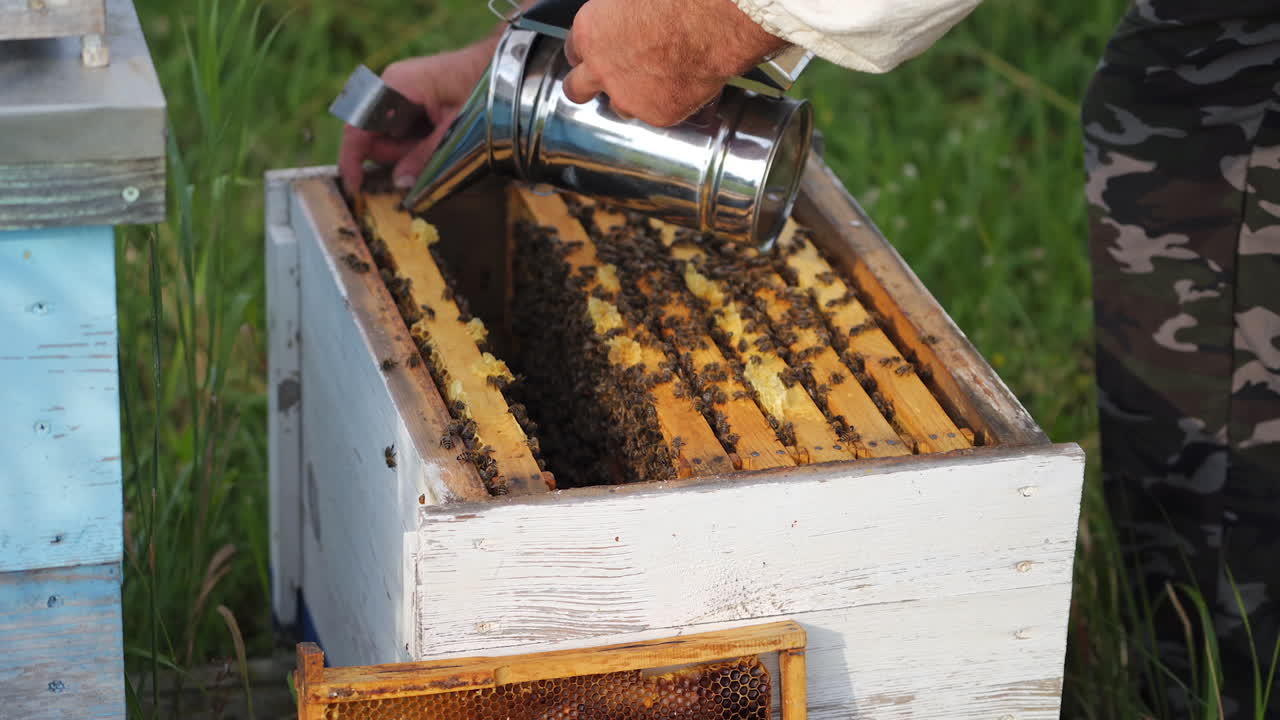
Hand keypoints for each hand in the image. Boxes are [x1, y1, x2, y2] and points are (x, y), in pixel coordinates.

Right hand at [338, 40, 495, 193]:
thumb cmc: (482, 86)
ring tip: (444, 142)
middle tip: (429, 158)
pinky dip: (419, 146)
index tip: (355, 186)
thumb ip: (426, 156)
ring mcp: (400, 96)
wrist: (502, 64)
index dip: (352, 160)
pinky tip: (442, 138)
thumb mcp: (455, 128)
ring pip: (390, 139)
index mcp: (395, 86)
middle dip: (396, 158)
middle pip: (374, 138)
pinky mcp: (412, 104)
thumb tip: (400, 183)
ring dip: (411, 153)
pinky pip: (405, 133)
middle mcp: (391, 89)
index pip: (357, 127)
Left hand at [562, 0, 785, 126]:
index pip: (574, 52)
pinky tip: (685, 80)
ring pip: (620, 106)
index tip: (599, 52)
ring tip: (660, 76)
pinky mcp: (658, 114)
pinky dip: (669, 101)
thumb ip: (617, 15)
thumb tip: (622, 16)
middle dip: (585, 86)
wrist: (711, 20)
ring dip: (632, 96)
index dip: (588, 52)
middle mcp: (601, 70)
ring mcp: (628, 97)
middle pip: (576, 89)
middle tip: (606, 79)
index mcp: (589, 33)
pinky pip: (658, 112)